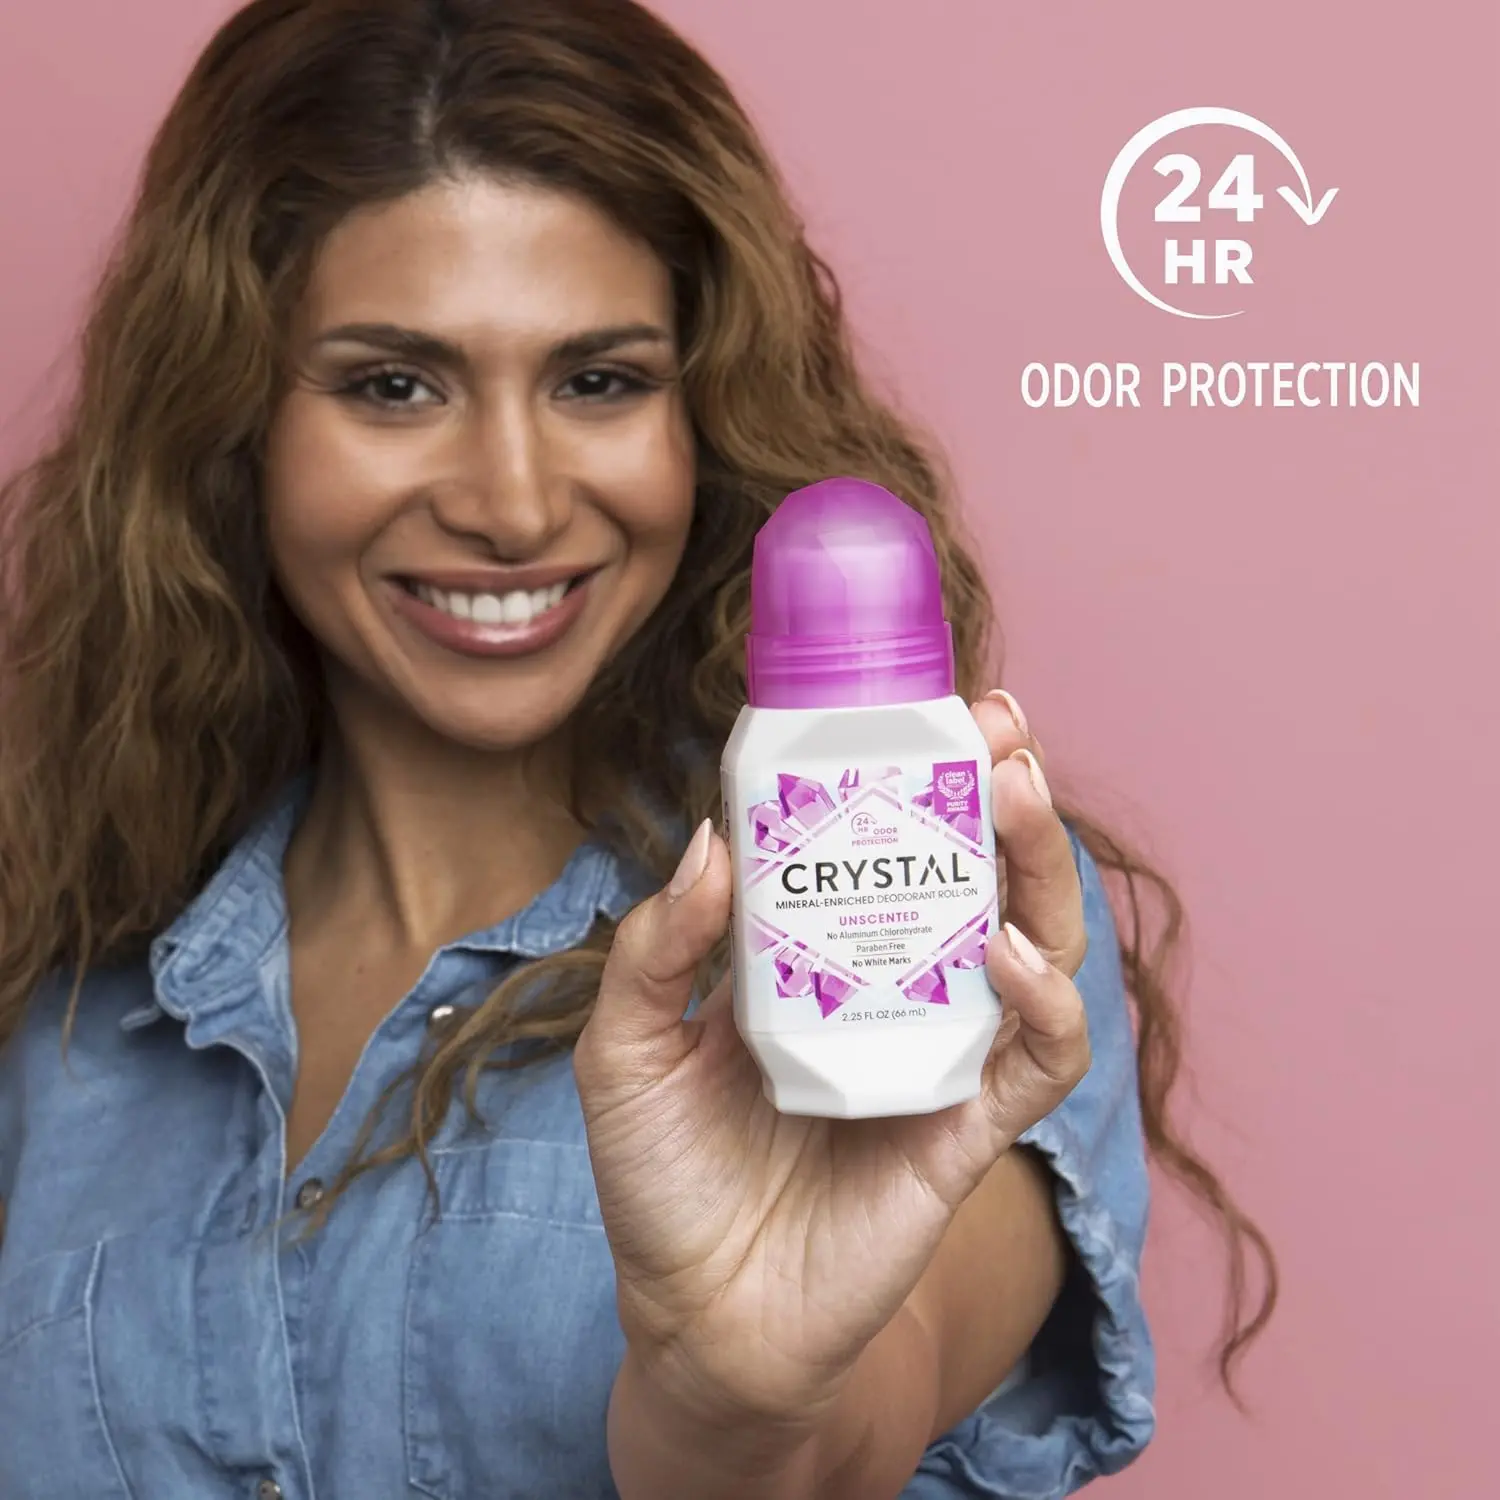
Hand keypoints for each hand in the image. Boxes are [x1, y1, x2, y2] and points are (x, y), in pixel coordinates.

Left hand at [573, 690, 1090, 1433]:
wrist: (698, 1320)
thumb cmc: (661, 1181)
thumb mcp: (626, 1049)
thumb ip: (659, 947)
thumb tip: (711, 836)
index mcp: (817, 959)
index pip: (883, 845)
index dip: (908, 775)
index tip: (913, 704)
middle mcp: (893, 992)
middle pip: (975, 874)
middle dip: (999, 792)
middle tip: (998, 726)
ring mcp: (940, 1053)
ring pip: (1034, 943)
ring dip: (1035, 865)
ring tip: (1015, 795)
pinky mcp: (969, 1127)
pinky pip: (1040, 1057)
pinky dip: (1043, 1001)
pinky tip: (1003, 954)